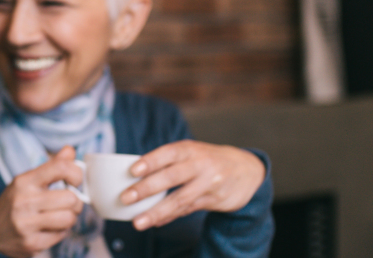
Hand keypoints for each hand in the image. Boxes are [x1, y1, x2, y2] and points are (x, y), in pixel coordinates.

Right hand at [0, 146, 83, 256]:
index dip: (76, 173)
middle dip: (76, 202)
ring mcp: (26, 224)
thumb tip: (70, 150)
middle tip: (69, 203)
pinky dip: (61, 232)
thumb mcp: (27, 181)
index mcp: (25, 181)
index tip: (75, 180)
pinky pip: (61, 235)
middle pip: (70, 198)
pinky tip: (51, 228)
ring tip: (61, 215)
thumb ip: (51, 166)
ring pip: (69, 218)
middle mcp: (24, 201)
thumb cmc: (14, 203)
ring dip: (70, 218)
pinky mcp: (31, 243)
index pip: (60, 168)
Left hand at [122, 140, 264, 230]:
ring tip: (138, 222)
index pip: (169, 153)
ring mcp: (208, 183)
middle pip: (171, 177)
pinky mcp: (214, 200)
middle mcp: (200, 165)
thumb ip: (168, 162)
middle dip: (147, 188)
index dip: (151, 161)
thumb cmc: (207, 160)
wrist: (246, 170)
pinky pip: (187, 210)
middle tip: (126, 197)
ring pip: (179, 199)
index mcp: (190, 149)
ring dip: (156, 211)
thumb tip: (132, 178)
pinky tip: (155, 222)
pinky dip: (170, 216)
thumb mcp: (192, 152)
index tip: (132, 170)